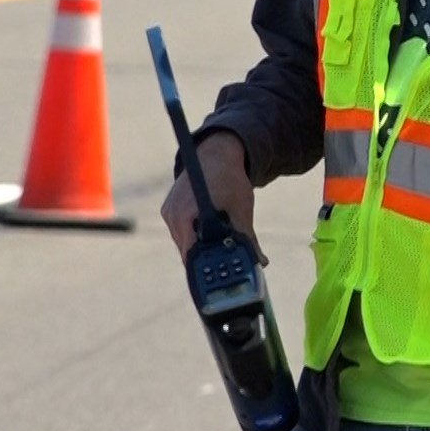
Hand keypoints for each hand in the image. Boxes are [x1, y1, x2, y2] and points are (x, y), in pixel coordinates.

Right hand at [160, 132, 264, 265]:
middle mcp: (173, 214)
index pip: (191, 253)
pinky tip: (210, 237)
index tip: (220, 276)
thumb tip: (260, 262)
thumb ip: (247, 237)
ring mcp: (169, 212)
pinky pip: (181, 232)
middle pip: (187, 250)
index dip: (205, 267)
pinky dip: (194, 236)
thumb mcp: (241, 209)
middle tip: (226, 267)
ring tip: (220, 253)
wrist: (215, 154)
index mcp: (187, 213)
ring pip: (184, 242)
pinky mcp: (169, 209)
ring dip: (200, 248)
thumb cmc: (229, 179)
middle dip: (206, 260)